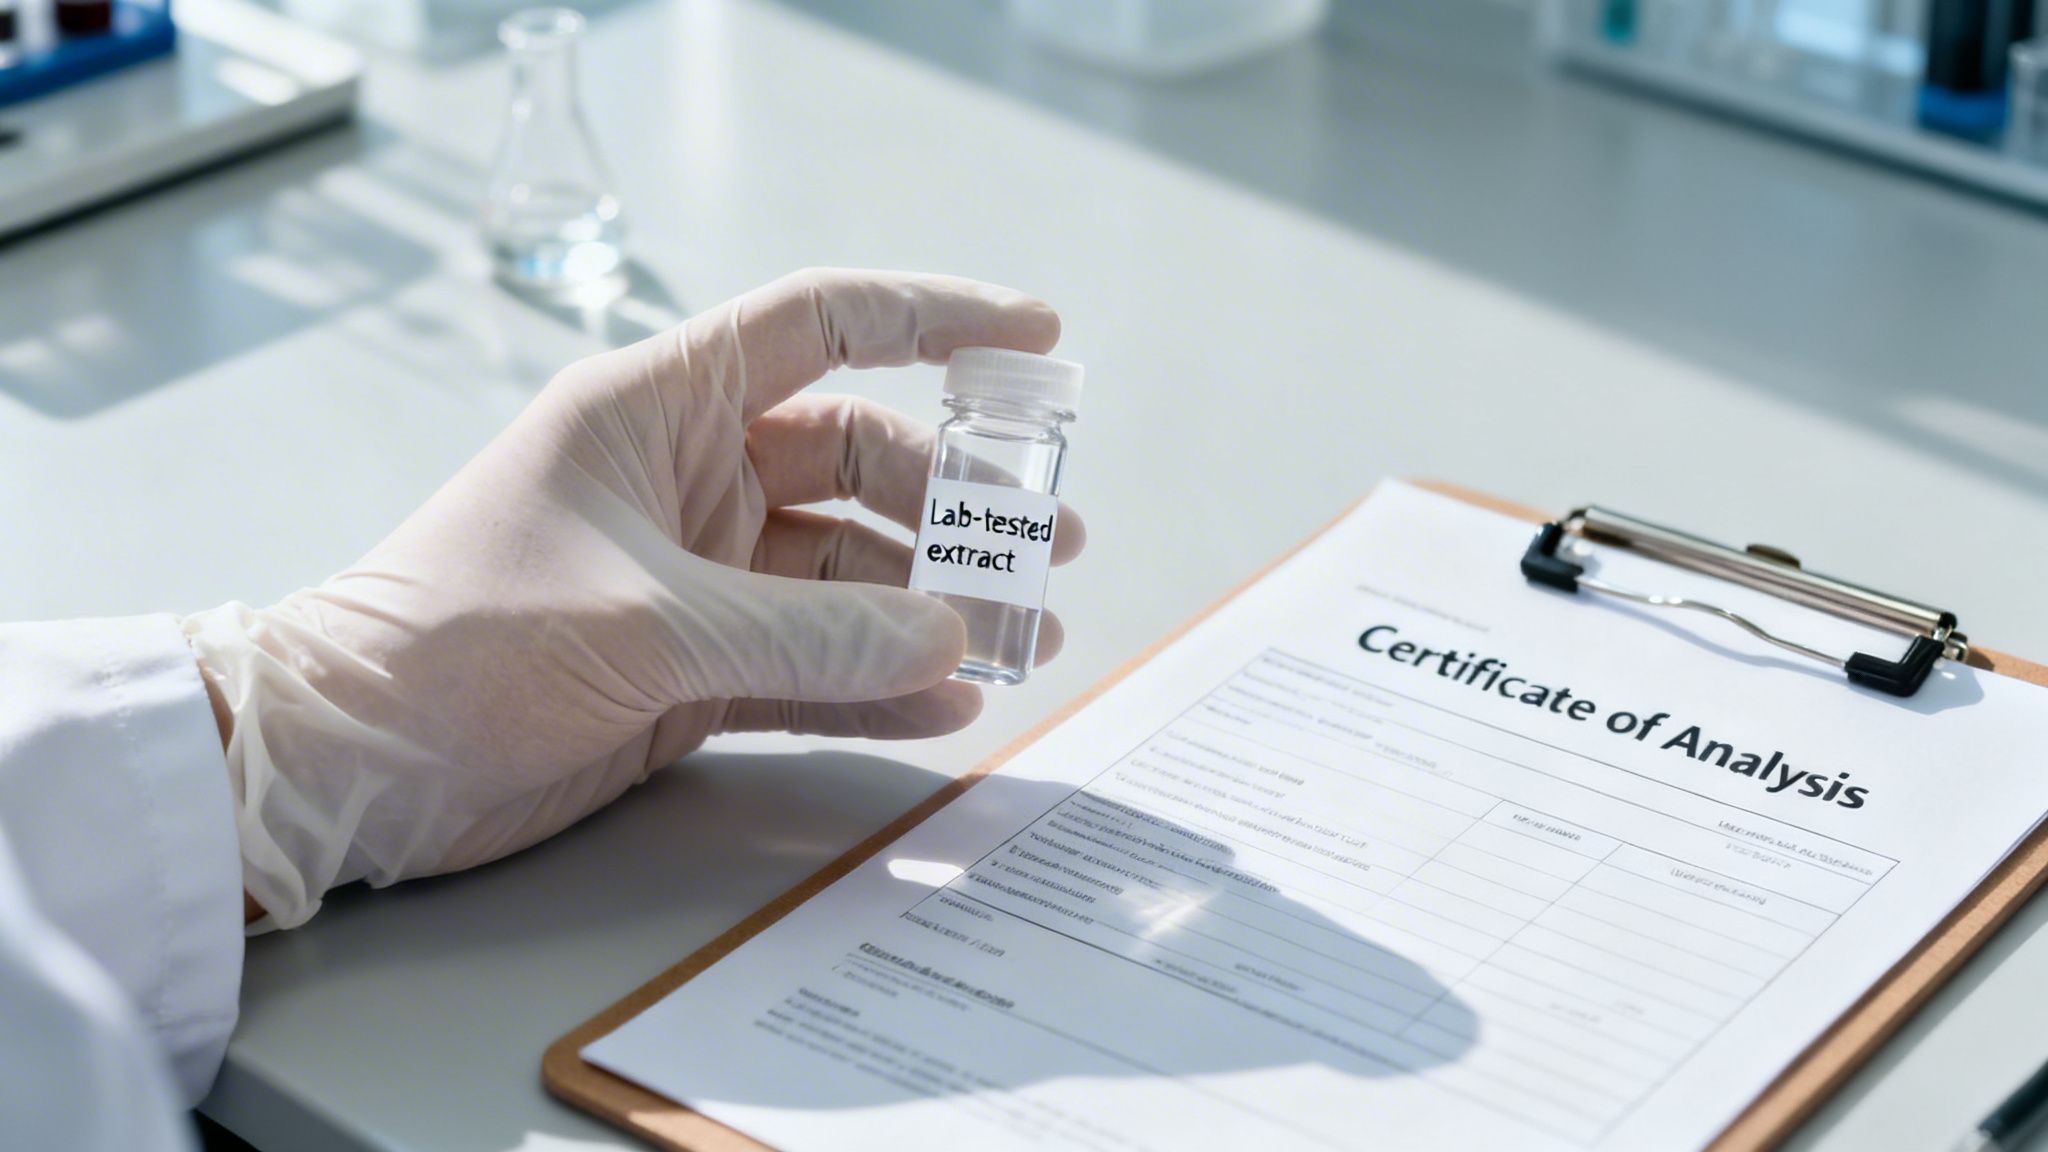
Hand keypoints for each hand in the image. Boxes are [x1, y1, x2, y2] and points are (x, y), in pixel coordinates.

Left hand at [184, 269, 1079, 927]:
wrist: (350, 767)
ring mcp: (696, 579)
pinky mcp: (693, 669)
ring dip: (932, 603)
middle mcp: (689, 481)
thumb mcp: (645, 623)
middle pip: (859, 462)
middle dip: (956, 501)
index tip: (1035, 338)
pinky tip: (946, 701)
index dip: (933, 318)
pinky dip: (879, 680)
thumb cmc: (460, 641)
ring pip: (847, 574)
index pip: (822, 327)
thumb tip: (950, 637)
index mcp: (661, 409)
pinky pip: (814, 663)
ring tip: (1024, 637)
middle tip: (1046, 545)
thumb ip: (809, 633)